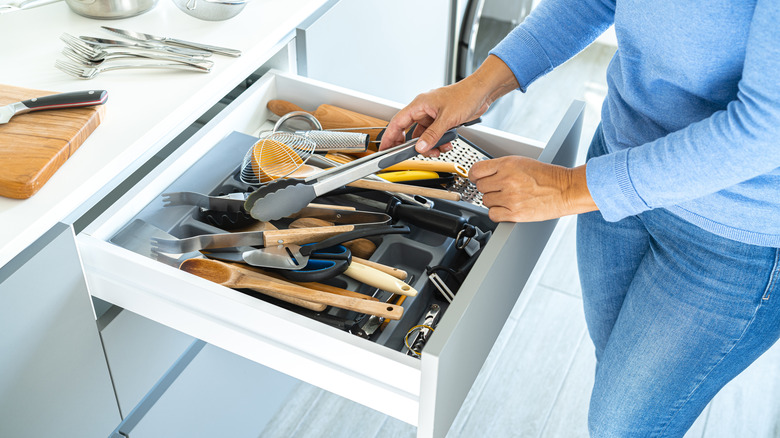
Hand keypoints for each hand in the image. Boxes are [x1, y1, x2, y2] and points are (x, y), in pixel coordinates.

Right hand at [379, 55, 519, 155]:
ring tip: (439, 149)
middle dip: (413, 145)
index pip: (397, 122)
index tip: (384, 149)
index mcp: (419, 105)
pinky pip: (434, 135)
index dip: (389, 137)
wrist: (482, 92)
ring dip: (430, 145)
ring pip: (423, 136)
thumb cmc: (465, 95)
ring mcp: (432, 116)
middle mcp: (423, 110)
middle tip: (413, 154)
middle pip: (409, 132)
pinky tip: (447, 143)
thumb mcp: (447, 119)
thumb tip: (420, 147)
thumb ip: (432, 135)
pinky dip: (439, 142)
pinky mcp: (441, 121)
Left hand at [470, 157, 597, 221]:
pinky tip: (507, 208)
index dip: (475, 175)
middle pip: (480, 187)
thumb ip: (501, 167)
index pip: (476, 170)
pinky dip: (497, 213)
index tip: (476, 178)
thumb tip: (482, 174)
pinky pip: (493, 214)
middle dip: (488, 188)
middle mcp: (507, 180)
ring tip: (508, 197)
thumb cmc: (548, 176)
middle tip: (500, 188)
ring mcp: (510, 198)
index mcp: (507, 164)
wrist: (566, 190)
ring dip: (494, 200)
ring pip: (486, 201)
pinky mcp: (515, 213)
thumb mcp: (522, 162)